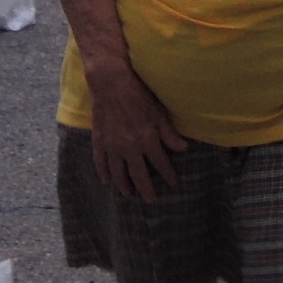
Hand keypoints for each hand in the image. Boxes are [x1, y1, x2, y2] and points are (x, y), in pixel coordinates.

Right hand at [84, 62, 188, 201]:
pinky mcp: (99, 141)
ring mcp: (112, 146)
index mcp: (147, 140)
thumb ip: (170, 133)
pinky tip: (107, 180)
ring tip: (128, 192)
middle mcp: (130, 148)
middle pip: (138, 175)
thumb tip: (184, 148)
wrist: (110, 82)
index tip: (173, 183)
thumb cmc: (138, 93)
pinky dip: (104, 173)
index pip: (160, 164)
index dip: (168, 175)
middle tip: (150, 199)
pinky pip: (101, 163)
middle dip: (146, 189)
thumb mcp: (159, 112)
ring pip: (119, 173)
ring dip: (124, 185)